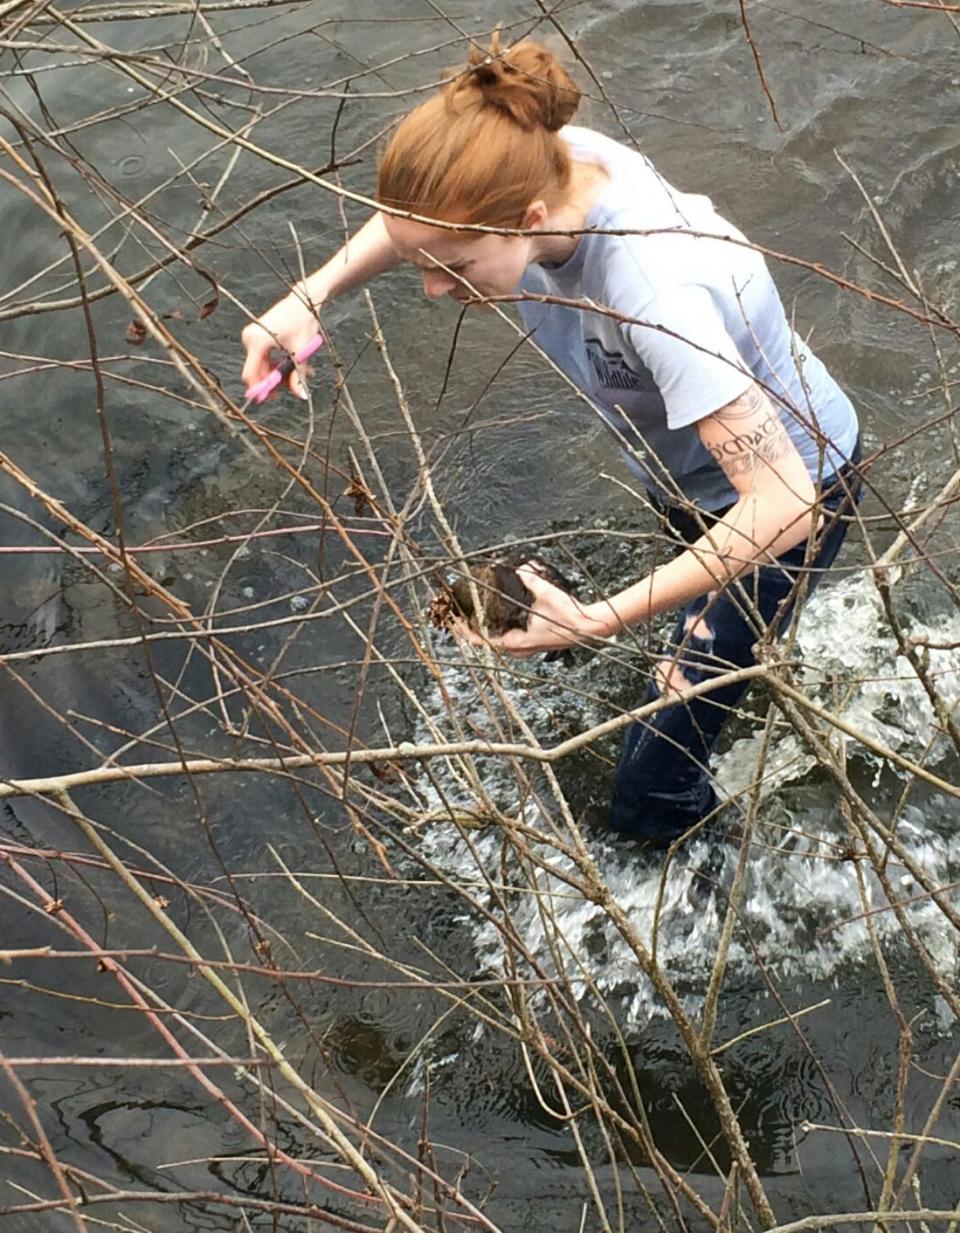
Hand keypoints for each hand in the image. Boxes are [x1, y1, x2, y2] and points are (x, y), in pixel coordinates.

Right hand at [241, 292, 320, 400]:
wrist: (303, 300)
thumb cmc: (303, 322)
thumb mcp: (301, 352)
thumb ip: (298, 376)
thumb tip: (301, 395)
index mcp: (257, 341)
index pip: (251, 374)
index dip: (259, 389)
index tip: (270, 399)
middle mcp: (249, 338)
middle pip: (256, 372)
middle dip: (274, 382)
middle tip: (292, 387)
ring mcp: (251, 336)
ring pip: (262, 366)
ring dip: (278, 373)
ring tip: (301, 372)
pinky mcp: (256, 336)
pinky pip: (264, 357)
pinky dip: (277, 363)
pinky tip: (293, 364)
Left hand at [454, 563, 608, 657]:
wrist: (590, 628)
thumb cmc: (570, 617)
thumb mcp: (548, 595)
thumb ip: (531, 580)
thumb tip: (520, 569)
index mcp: (518, 642)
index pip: (482, 641)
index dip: (465, 631)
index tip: (453, 621)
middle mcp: (519, 649)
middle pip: (486, 642)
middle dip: (471, 629)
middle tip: (459, 615)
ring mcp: (526, 649)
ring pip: (496, 642)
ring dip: (484, 630)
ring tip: (473, 616)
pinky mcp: (532, 644)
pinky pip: (508, 640)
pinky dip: (497, 630)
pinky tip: (496, 619)